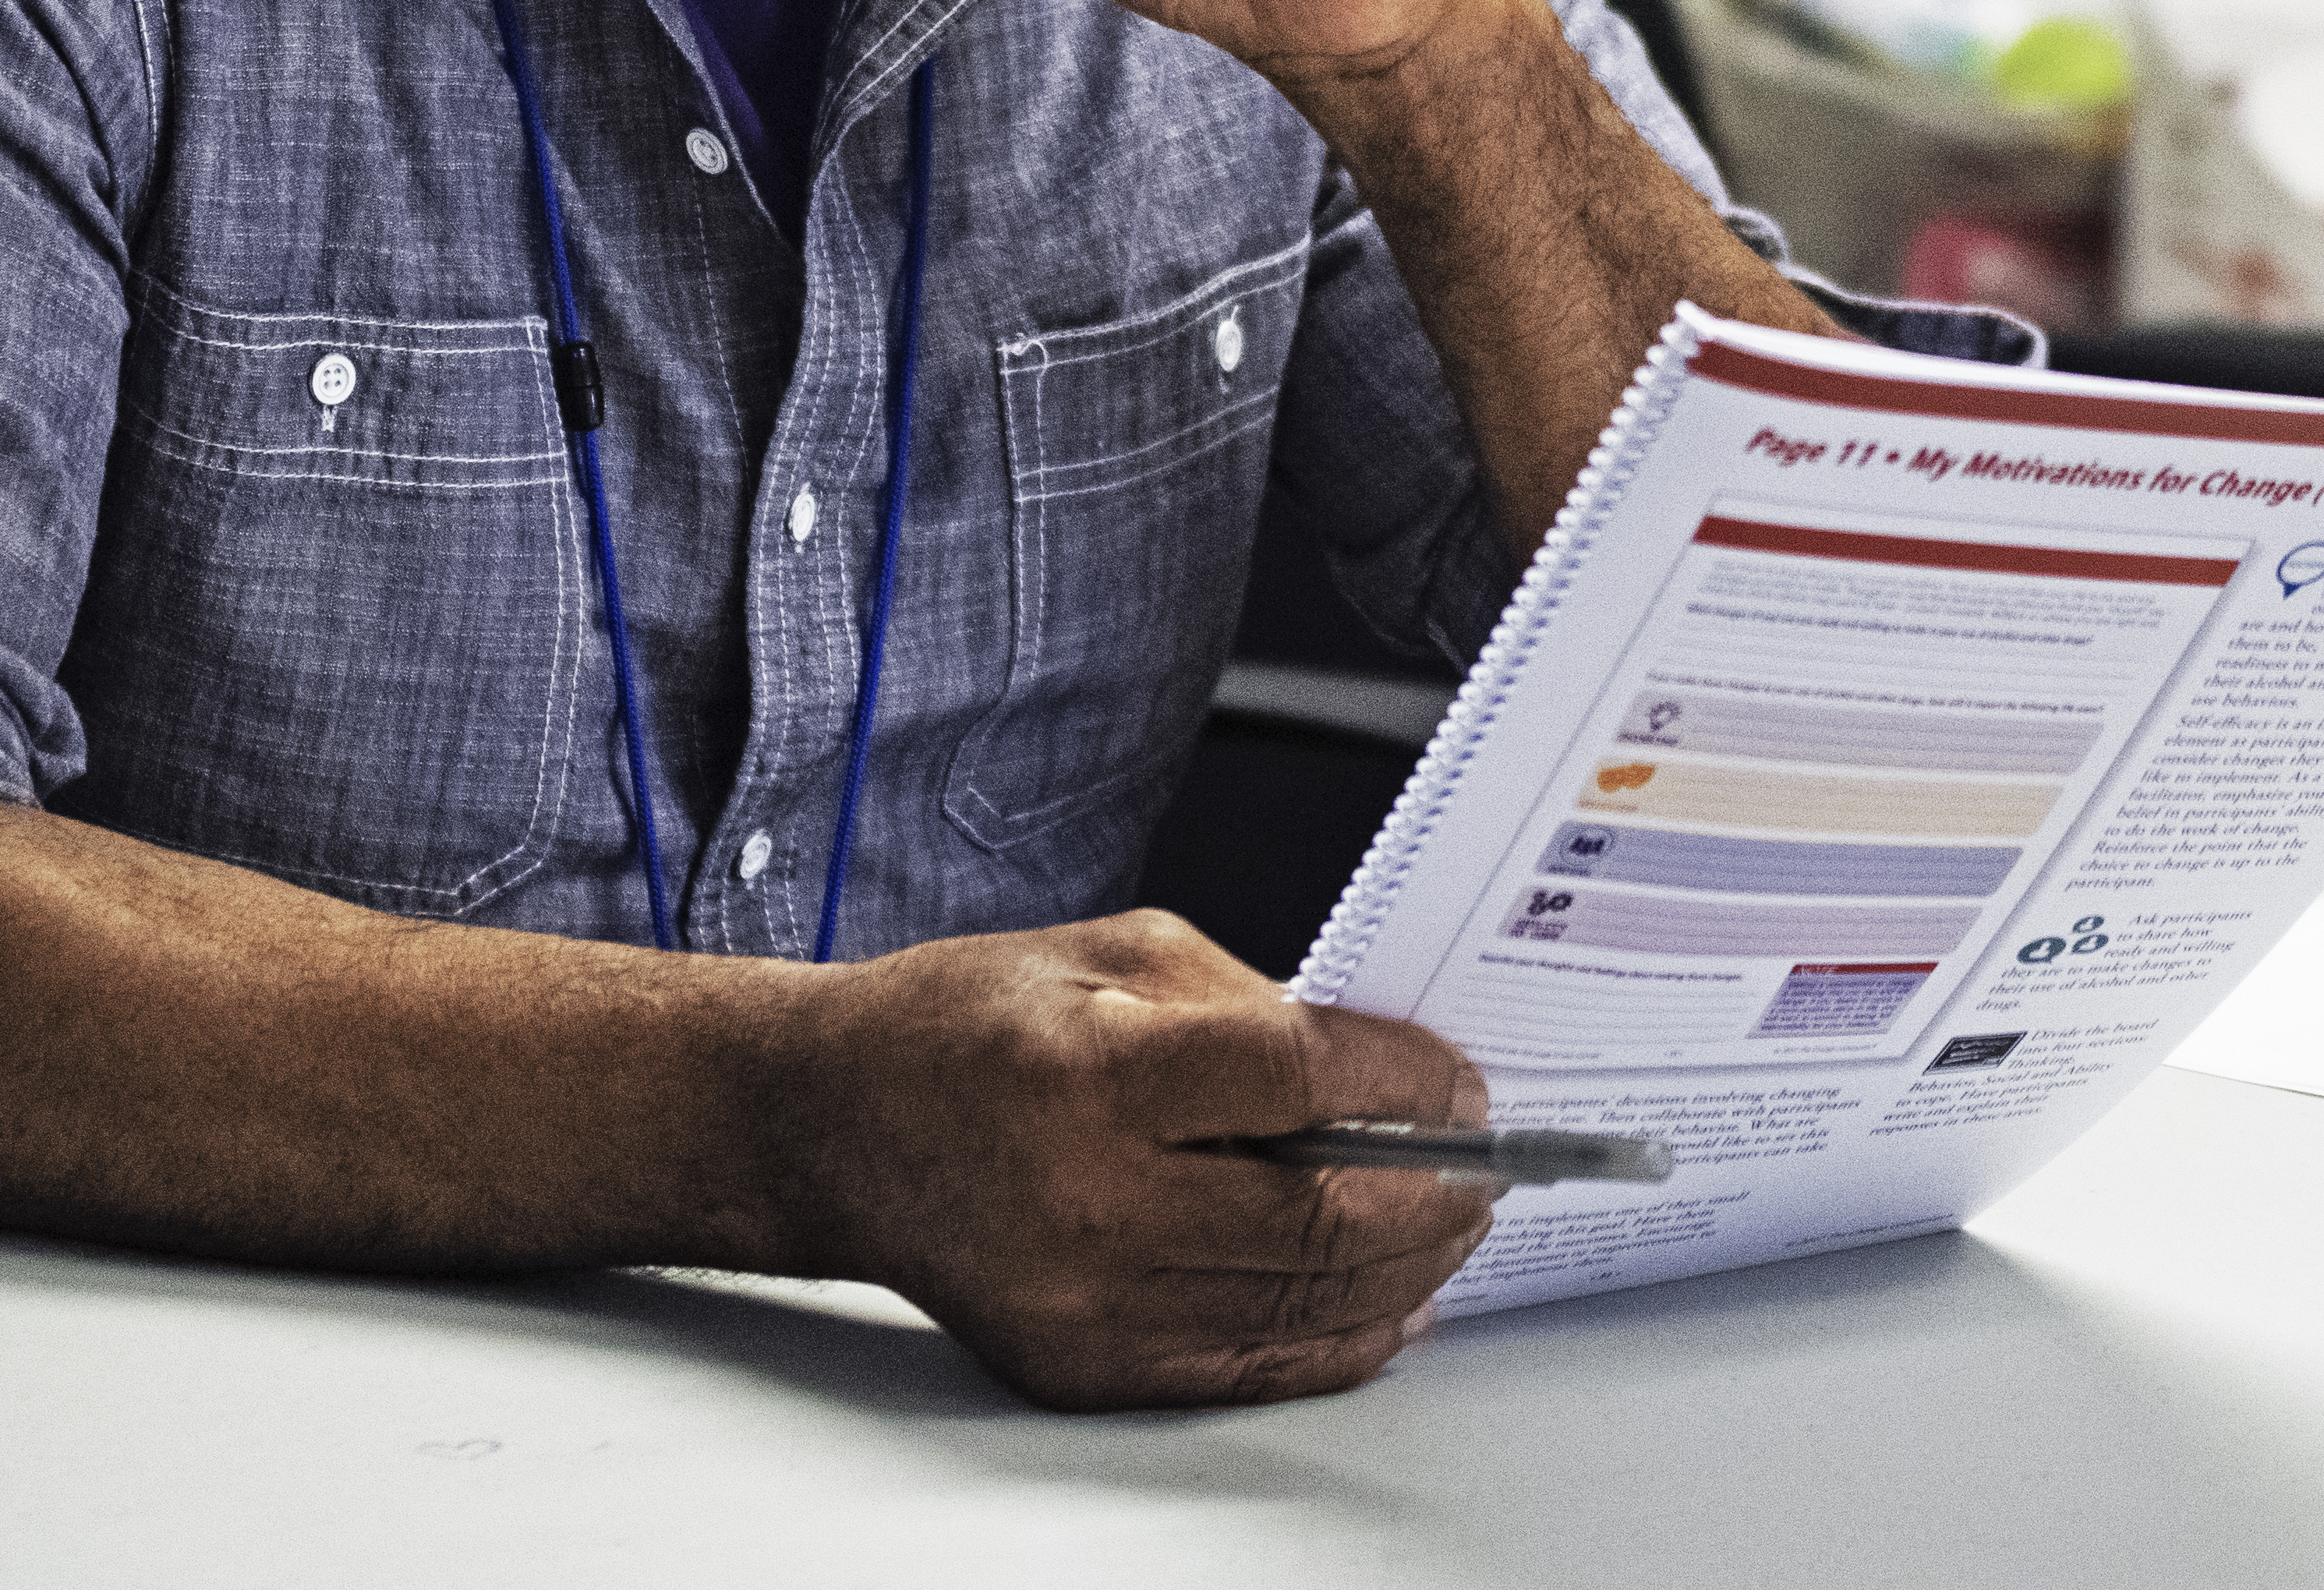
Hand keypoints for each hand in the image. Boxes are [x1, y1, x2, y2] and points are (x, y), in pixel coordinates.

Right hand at [779, 907, 1495, 1409]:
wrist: (837, 1126)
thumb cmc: (963, 1025)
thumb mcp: (1109, 953)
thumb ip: (1247, 1005)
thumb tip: (1369, 1072)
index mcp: (1092, 1075)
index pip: (1299, 1084)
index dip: (1406, 1084)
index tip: (1459, 1081)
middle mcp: (1089, 1202)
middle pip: (1320, 1216)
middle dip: (1434, 1190)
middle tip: (1486, 1163)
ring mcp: (1087, 1304)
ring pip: (1302, 1301)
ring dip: (1406, 1264)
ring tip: (1454, 1222)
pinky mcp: (1084, 1368)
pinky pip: (1250, 1365)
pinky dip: (1339, 1337)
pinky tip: (1387, 1298)